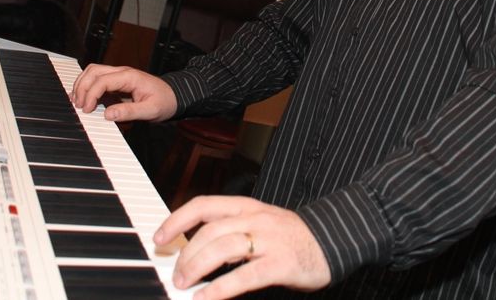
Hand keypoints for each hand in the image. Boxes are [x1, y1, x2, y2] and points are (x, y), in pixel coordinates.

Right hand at [70, 63, 176, 121]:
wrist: (174, 96)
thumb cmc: (165, 101)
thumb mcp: (151, 110)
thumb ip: (129, 112)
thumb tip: (108, 115)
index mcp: (130, 77)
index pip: (102, 80)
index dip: (91, 94)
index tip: (87, 110)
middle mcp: (122, 72)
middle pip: (93, 71)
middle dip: (82, 87)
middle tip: (78, 106)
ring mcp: (119, 75)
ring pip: (93, 71)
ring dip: (82, 84)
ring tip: (77, 102)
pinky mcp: (117, 81)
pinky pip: (98, 78)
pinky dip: (87, 86)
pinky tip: (83, 98)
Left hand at [154, 196, 330, 299]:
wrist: (334, 239)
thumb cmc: (292, 236)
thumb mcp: (260, 223)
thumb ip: (232, 231)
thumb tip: (195, 251)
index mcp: (247, 207)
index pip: (204, 205)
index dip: (177, 220)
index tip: (160, 238)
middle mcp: (256, 219)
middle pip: (210, 230)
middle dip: (185, 253)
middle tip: (174, 274)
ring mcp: (269, 241)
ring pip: (223, 248)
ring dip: (196, 267)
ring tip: (183, 284)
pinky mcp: (281, 264)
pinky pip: (245, 276)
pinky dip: (220, 288)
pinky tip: (206, 298)